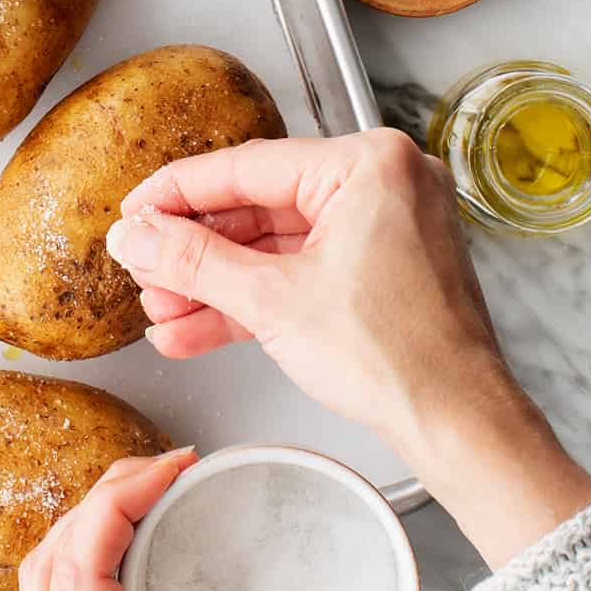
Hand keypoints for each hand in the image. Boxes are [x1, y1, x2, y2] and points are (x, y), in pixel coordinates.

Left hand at [20, 450, 418, 590]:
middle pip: (51, 555)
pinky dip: (76, 555)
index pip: (81, 568)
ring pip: (38, 575)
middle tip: (166, 466)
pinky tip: (118, 551)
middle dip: (104, 492)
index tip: (170, 468)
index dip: (118, 499)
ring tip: (141, 493)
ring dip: (82, 520)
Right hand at [104, 129, 590, 567]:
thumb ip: (192, 261)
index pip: (246, 167)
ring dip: (213, 282)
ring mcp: (380, 229)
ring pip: (272, 247)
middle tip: (141, 265)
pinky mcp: (375, 271)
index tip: (134, 211)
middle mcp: (379, 185)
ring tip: (160, 307)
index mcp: (367, 165)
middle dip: (194, 252)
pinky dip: (249, 300)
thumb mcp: (271, 301)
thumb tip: (135, 237)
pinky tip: (195, 327)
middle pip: (256, 209)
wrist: (456, 425)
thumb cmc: (399, 357)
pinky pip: (297, 273)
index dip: (176, 193)